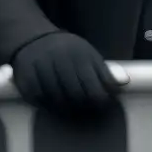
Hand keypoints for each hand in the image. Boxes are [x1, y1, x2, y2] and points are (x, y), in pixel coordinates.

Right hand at [10, 32, 124, 117]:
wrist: (33, 40)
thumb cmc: (68, 51)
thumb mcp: (89, 55)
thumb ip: (105, 72)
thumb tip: (124, 83)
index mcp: (80, 55)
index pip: (95, 88)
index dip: (100, 102)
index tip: (101, 106)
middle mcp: (60, 60)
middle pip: (76, 96)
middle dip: (83, 107)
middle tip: (85, 112)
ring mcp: (42, 69)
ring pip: (57, 99)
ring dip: (65, 109)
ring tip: (70, 111)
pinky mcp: (26, 77)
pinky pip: (39, 99)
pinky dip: (47, 106)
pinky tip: (53, 106)